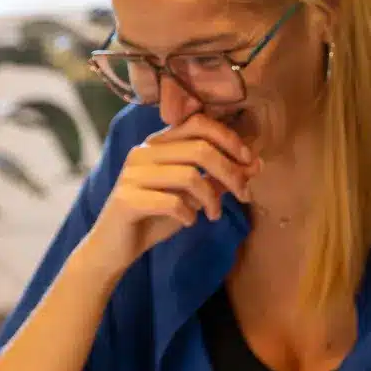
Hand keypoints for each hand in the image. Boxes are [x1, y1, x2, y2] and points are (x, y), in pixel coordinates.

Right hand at [84, 116, 258, 272]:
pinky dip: (188, 214)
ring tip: (214, 215)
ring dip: (212, 199)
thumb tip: (256, 165)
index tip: (249, 161)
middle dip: (231, 172)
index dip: (229, 138)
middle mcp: (143, 152)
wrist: (113, 248)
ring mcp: (132, 174)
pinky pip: (171, 201)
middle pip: (200, 148)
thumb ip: (219, 179)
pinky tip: (189, 222)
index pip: (198, 123)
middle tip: (244, 195)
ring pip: (188, 175)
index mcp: (158, 143)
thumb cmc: (155, 217)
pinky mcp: (126, 199)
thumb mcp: (193, 196)